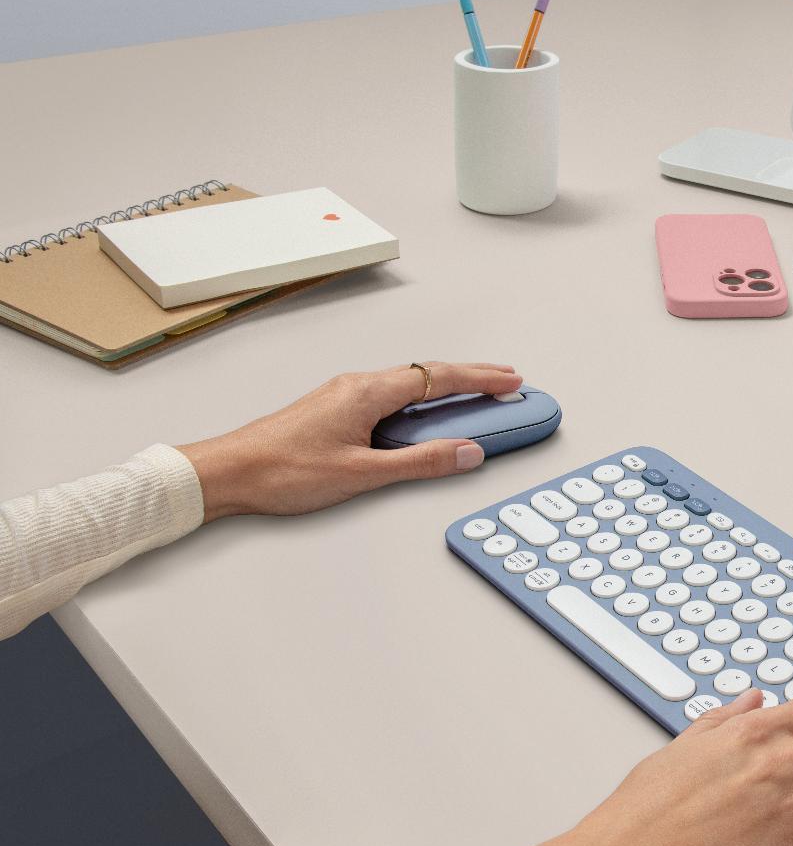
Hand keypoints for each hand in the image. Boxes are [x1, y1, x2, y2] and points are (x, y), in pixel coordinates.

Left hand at [176, 361, 522, 520]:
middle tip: (507, 378)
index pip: (439, 378)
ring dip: (448, 384)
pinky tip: (426, 410)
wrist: (228, 472)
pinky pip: (392, 392)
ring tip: (476, 392)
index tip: (511, 382)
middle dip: (473, 374)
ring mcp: (344, 395)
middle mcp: (357, 385)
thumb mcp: (361, 473)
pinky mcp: (335, 408)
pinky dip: (422, 396)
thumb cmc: (281, 471)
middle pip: (428, 372)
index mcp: (367, 392)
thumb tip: (465, 452)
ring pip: (410, 381)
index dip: (481, 380)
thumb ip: (419, 462)